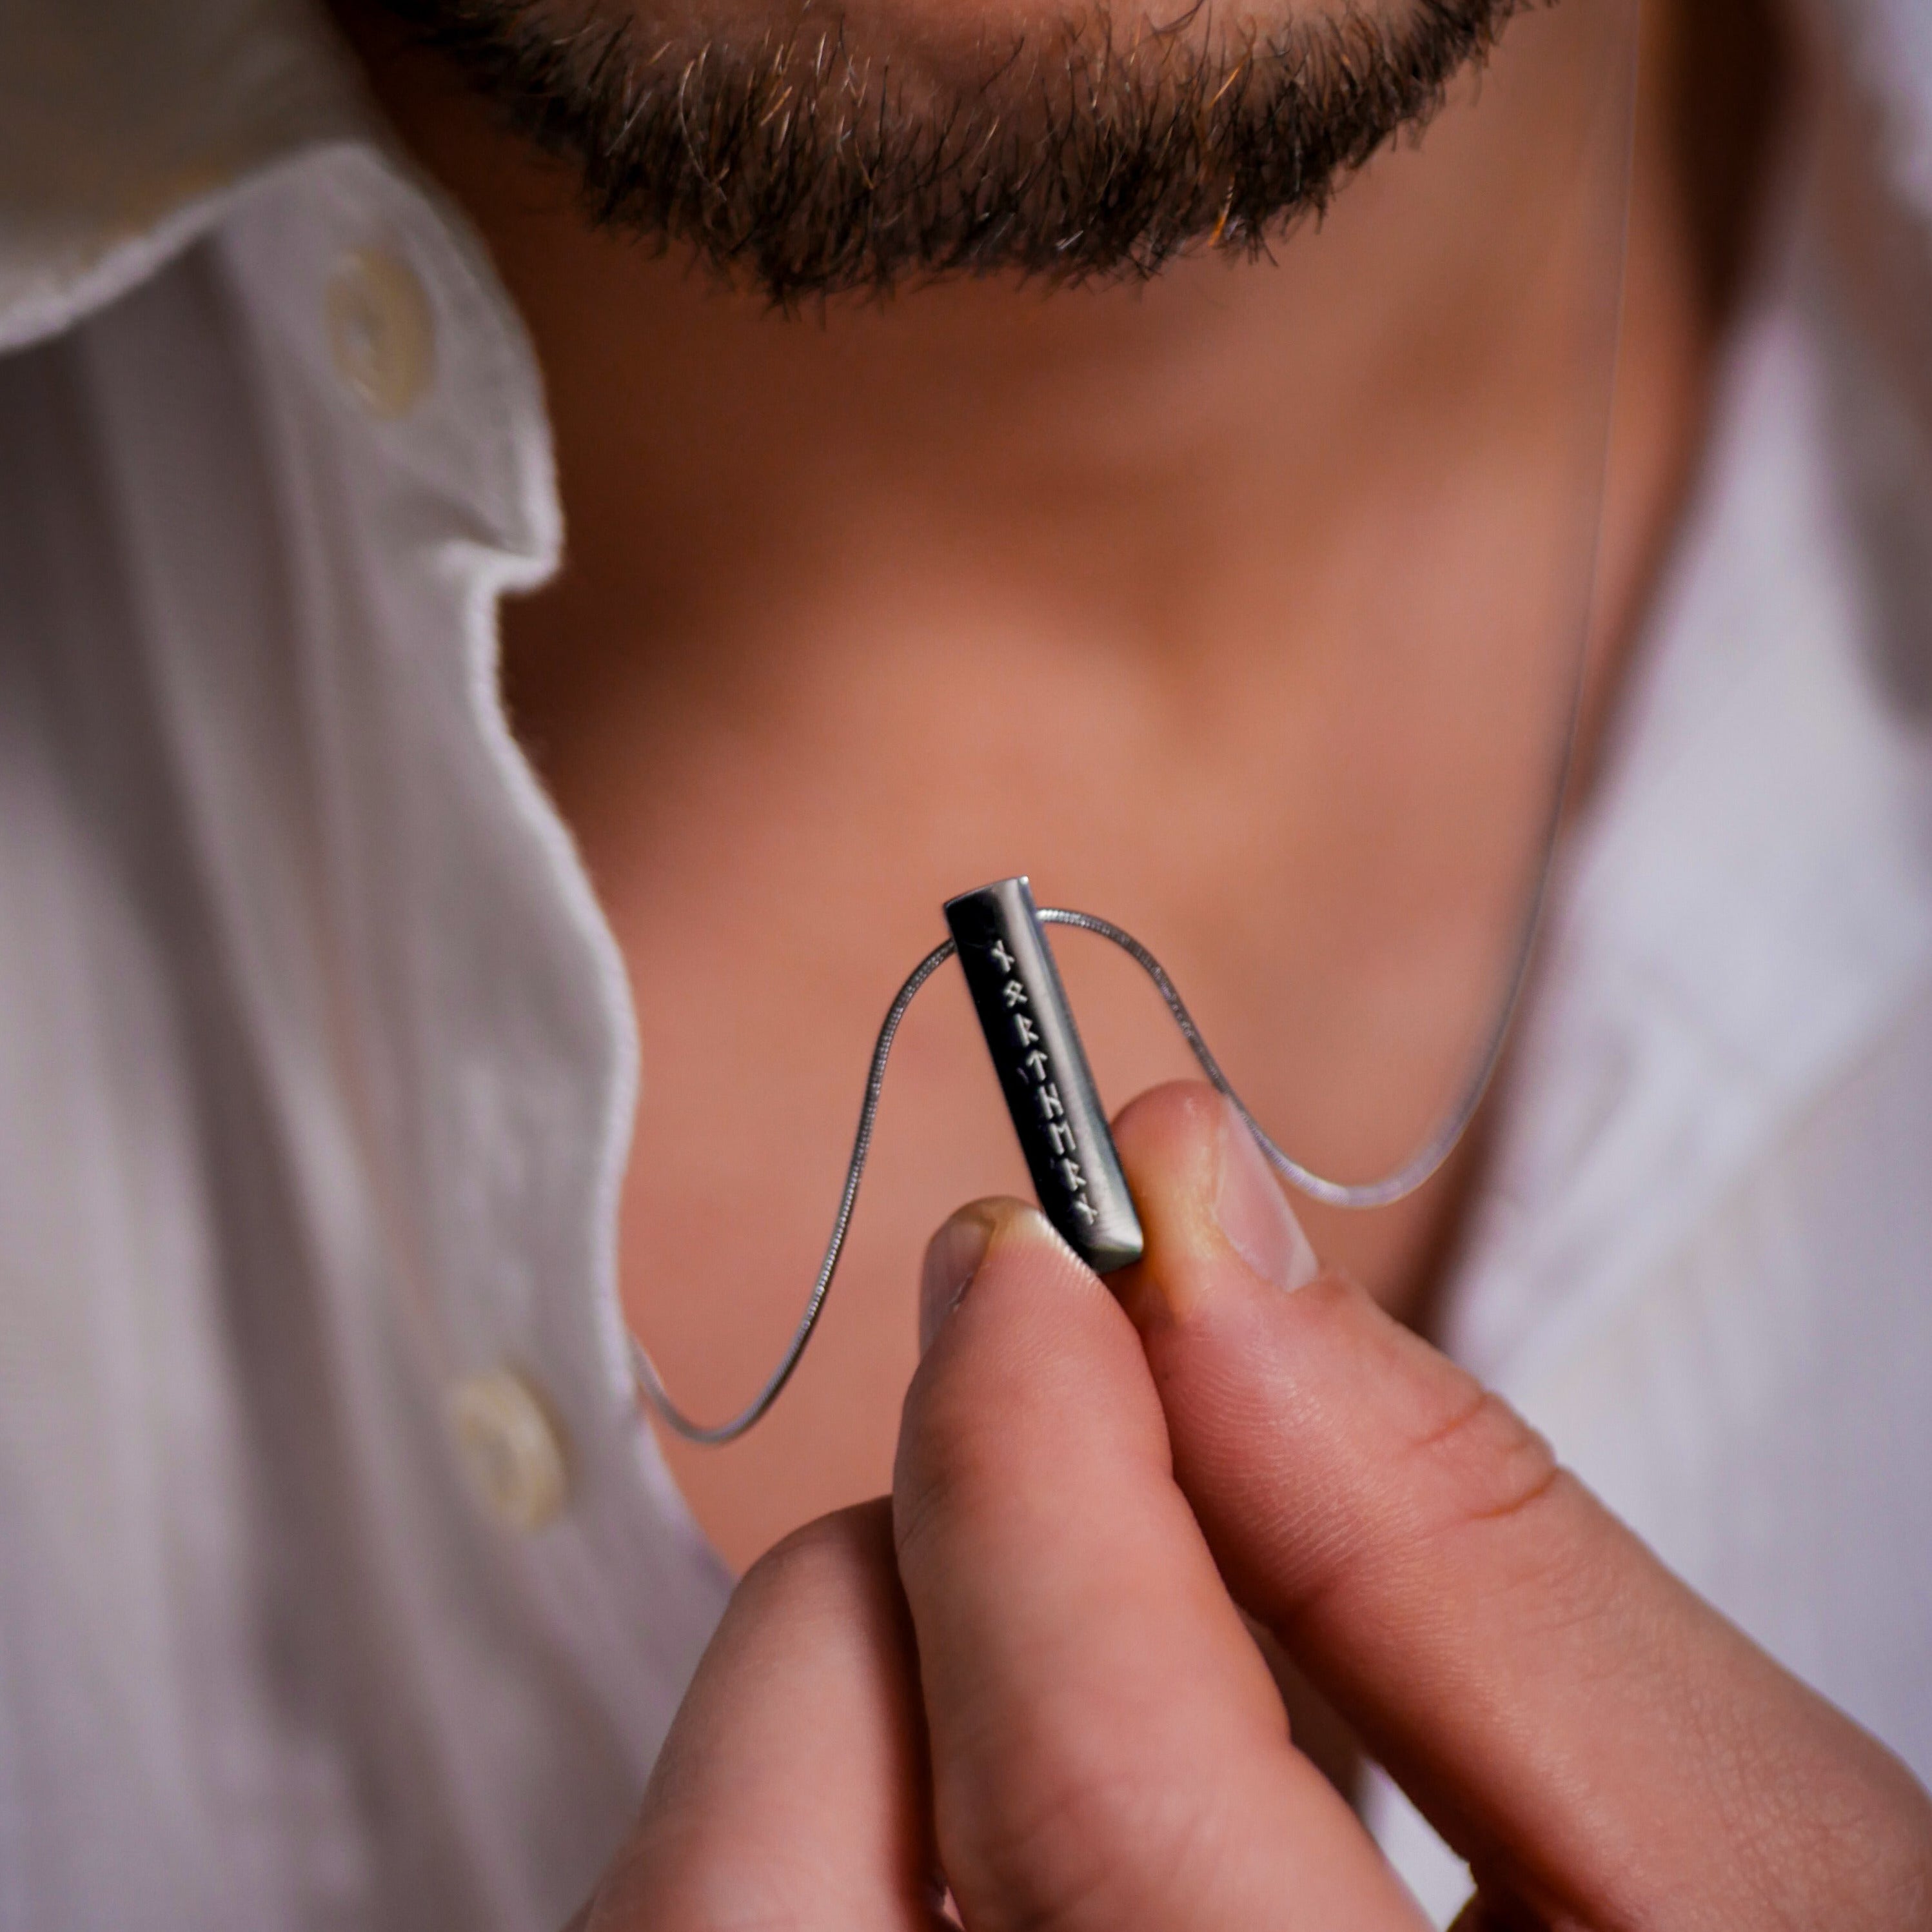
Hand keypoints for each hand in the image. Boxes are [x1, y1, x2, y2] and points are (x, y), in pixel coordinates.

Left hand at [577, 1082, 1931, 1929]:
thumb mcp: (1749, 1859)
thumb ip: (1462, 1549)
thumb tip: (1202, 1239)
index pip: (1084, 1796)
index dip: (1029, 1454)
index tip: (1038, 1246)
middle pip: (767, 1883)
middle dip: (909, 1579)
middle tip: (1062, 1437)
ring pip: (719, 1909)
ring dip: (879, 1700)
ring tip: (1096, 1625)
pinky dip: (869, 1818)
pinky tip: (1055, 1788)